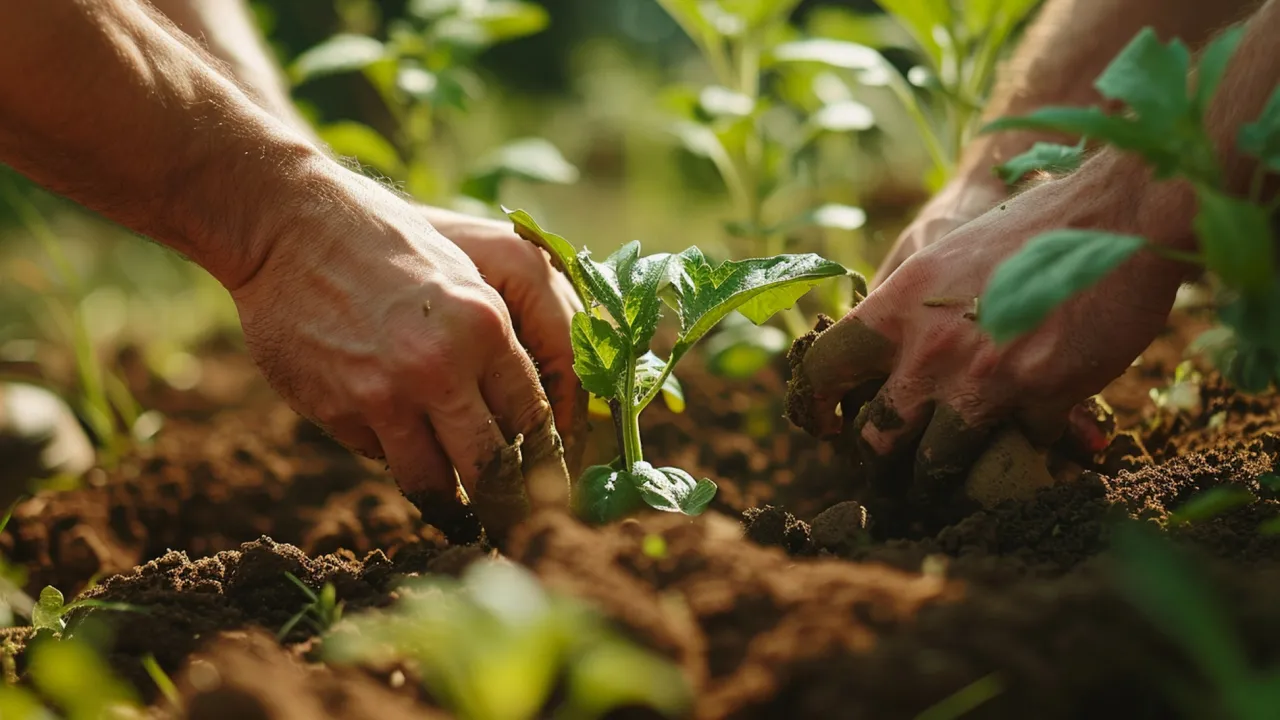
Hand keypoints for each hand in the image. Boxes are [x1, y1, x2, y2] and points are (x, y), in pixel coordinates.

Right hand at [228, 165, 568, 533]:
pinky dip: (391, 453)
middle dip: (509, 505)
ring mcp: (387, 395)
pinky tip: (386, 428)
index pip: (534, 419)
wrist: (291, 229)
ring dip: (449, 502)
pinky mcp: (341, 411)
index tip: (549, 486)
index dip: (544, 461)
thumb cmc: (388, 248)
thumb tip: (528, 419)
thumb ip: (496, 345)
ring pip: (435, 482)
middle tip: (516, 525)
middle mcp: (443, 367)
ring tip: (460, 514)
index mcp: (487, 327)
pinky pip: (381, 456)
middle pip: (493, 466)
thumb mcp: (465, 277)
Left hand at [787, 161, 1186, 500]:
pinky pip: (1020, 449)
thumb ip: (906, 310)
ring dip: (947, 477)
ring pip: (938, 464)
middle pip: (877, 437)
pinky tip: (1037, 431)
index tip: (823, 426)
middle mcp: (930, 348)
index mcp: (898, 306)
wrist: (1117, 215)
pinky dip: (1026, 446)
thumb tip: (879, 361)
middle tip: (896, 468)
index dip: (814, 405)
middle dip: (884, 460)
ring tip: (955, 479)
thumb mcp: (944, 256)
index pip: (824, 368)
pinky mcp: (1042, 399)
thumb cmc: (1028, 231)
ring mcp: (984, 379)